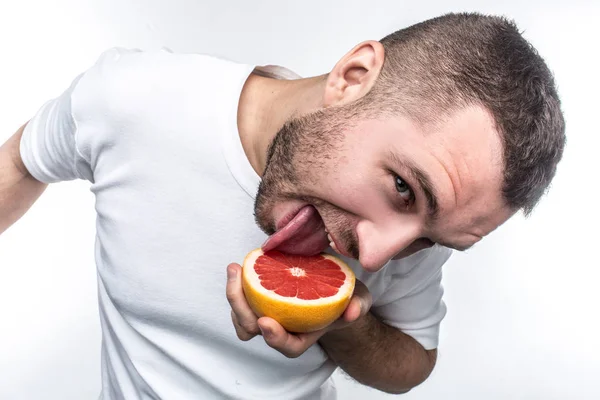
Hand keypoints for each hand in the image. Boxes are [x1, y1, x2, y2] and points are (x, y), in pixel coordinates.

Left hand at [225, 262, 372, 357]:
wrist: (329, 286)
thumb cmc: (342, 296)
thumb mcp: (359, 299)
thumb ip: (358, 305)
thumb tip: (352, 311)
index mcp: (305, 336)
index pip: (288, 346)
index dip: (276, 339)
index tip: (267, 322)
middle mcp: (282, 330)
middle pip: (255, 331)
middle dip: (242, 310)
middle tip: (239, 280)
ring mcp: (268, 316)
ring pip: (242, 319)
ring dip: (234, 297)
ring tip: (235, 269)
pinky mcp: (258, 300)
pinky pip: (241, 301)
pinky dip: (237, 286)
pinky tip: (239, 267)